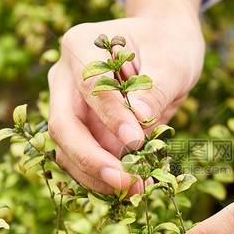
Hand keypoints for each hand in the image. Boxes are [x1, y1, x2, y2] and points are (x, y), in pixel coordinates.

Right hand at [47, 17, 203, 193]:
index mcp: (81, 46)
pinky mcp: (83, 129)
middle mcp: (65, 77)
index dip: (110, 117)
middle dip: (91, 158)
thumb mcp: (171, 61)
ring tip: (136, 188)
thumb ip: (155, 88)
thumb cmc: (168, 46)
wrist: (165, 47)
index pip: (89, 86)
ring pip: (67, 149)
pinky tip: (133, 185)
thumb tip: (140, 119)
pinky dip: (104, 177)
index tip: (136, 141)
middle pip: (63, 124)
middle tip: (125, 181)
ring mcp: (70, 105)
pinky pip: (84, 158)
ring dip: (97, 175)